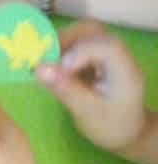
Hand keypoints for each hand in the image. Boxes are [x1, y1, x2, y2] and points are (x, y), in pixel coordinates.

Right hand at [36, 21, 146, 153]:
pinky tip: (52, 65)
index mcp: (125, 70)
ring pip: (83, 32)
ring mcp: (108, 53)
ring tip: (46, 61)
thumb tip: (38, 68)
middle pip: (93, 30)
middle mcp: (119, 55)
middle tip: (44, 57)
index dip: (80, 51)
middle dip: (66, 40)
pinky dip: (62, 48)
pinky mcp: (97, 55)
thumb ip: (65, 89)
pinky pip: (78, 41)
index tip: (59, 69)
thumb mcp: (87, 112)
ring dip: (62, 43)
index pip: (106, 46)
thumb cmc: (109, 126)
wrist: (124, 132)